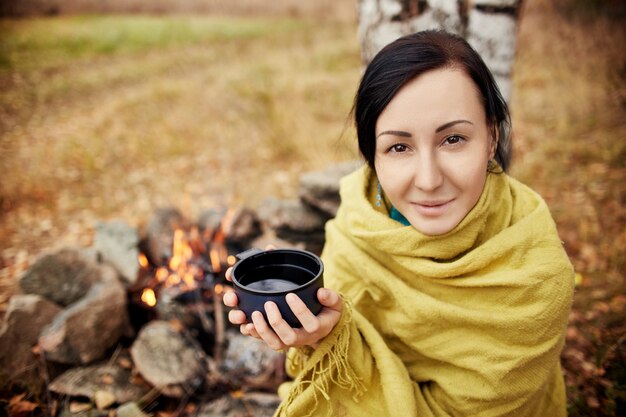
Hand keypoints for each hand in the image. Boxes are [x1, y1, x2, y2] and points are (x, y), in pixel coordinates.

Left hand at [223, 259, 342, 349]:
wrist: (321, 325)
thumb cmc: (327, 311)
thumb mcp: (335, 303)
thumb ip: (331, 297)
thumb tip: (321, 292)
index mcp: (318, 328)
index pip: (311, 324)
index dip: (300, 311)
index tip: (290, 295)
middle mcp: (303, 339)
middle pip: (289, 338)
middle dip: (276, 322)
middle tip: (268, 304)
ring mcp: (289, 341)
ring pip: (275, 344)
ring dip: (262, 330)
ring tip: (254, 314)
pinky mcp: (278, 339)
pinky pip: (265, 341)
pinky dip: (254, 334)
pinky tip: (246, 324)